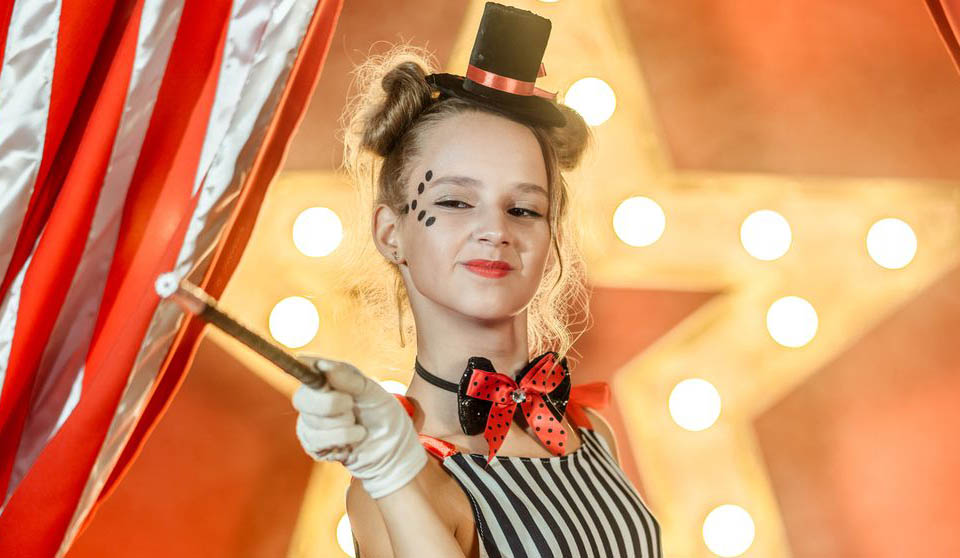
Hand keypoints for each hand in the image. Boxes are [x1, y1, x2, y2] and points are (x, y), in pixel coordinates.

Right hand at [291, 356, 426, 498]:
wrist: (392, 449)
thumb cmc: (383, 415)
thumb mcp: (374, 392)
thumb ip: (350, 379)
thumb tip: (323, 366)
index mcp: (328, 378)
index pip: (305, 367)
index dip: (307, 367)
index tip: (321, 372)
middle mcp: (314, 398)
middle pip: (303, 397)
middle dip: (331, 404)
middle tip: (351, 406)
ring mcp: (310, 422)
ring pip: (313, 421)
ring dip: (342, 424)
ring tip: (357, 424)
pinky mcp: (313, 444)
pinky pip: (318, 439)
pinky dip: (342, 438)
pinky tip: (354, 438)